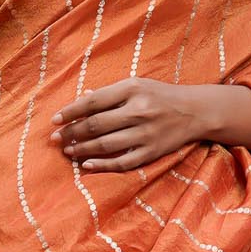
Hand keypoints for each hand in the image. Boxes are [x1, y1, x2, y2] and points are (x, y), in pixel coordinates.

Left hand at [49, 78, 215, 170]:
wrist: (196, 111)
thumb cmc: (160, 95)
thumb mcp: (137, 85)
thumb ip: (110, 94)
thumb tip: (82, 99)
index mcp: (132, 89)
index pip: (93, 102)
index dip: (70, 112)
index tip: (54, 120)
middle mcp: (138, 111)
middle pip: (96, 125)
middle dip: (71, 133)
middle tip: (55, 139)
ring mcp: (146, 133)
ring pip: (106, 145)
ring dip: (82, 149)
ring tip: (67, 151)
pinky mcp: (152, 152)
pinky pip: (123, 162)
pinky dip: (102, 165)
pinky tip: (86, 165)